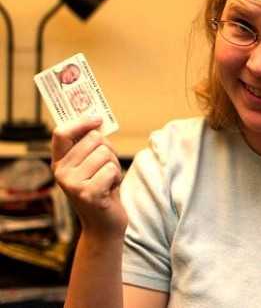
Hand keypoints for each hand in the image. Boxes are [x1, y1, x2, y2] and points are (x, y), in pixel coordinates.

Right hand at [51, 117, 127, 238]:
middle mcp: (61, 172)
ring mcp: (72, 184)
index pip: (61, 133)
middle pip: (94, 139)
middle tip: (106, 169)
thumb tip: (97, 121)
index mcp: (59, 162)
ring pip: (105, 153)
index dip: (80, 122)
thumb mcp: (93, 163)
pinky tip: (110, 190)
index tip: (98, 119)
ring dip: (114, 165)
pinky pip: (111, 169)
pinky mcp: (87, 194)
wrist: (104, 224)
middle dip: (109, 151)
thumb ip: (92, 144)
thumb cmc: (102, 188)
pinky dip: (117, 177)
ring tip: (107, 180)